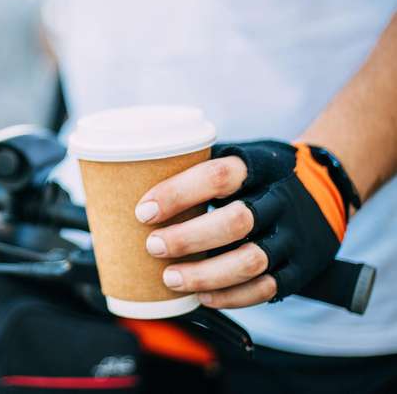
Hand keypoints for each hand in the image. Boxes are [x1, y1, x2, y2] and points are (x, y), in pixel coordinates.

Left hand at [135, 141, 353, 308]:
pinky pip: (265, 288)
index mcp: (260, 165)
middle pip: (236, 221)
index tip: (144, 211)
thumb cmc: (257, 174)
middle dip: (188, 238)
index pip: (219, 176)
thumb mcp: (236, 155)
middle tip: (153, 246)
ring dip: (205, 274)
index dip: (177, 194)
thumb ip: (195, 168)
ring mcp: (294, 236)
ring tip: (170, 278)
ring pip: (251, 261)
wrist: (325, 185)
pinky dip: (230, 297)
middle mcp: (280, 200)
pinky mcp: (301, 267)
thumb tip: (127, 184)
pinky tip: (202, 296)